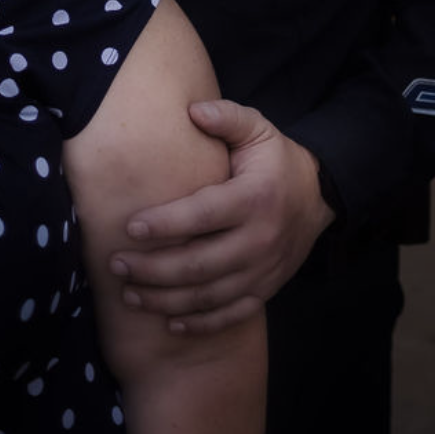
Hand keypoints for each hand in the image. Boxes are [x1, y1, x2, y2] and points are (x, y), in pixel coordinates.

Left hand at [106, 99, 334, 335]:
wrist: (319, 198)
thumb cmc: (276, 160)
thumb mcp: (258, 129)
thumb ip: (226, 117)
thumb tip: (193, 110)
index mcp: (255, 198)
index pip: (204, 215)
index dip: (166, 224)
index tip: (129, 227)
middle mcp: (260, 239)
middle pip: (200, 264)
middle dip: (153, 269)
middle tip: (116, 265)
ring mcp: (264, 270)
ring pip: (210, 295)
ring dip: (166, 300)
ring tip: (129, 294)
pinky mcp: (266, 289)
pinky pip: (232, 314)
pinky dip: (201, 323)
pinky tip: (169, 322)